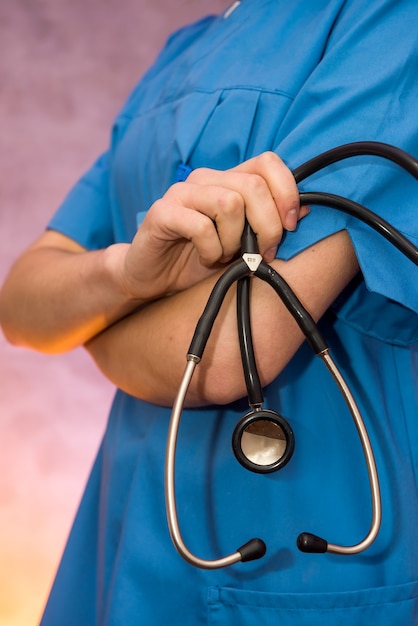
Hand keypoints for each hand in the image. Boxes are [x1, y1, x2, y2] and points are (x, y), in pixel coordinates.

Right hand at [117, 152, 306, 300]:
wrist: (152, 278)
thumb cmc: (198, 260)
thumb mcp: (242, 244)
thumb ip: (268, 224)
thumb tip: (307, 210)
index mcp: (227, 181)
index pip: (268, 162)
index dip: (287, 191)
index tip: (291, 226)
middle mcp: (205, 179)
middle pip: (253, 186)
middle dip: (268, 226)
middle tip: (261, 254)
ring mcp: (181, 192)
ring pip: (229, 203)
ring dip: (234, 240)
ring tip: (223, 255)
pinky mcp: (162, 212)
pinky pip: (201, 226)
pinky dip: (211, 250)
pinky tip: (205, 258)